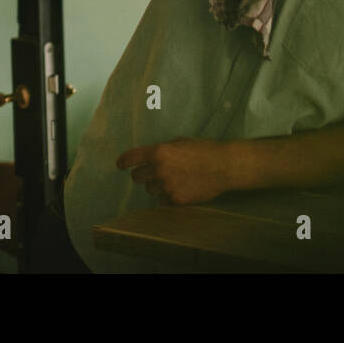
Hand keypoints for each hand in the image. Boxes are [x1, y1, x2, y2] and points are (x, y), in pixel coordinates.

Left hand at [116, 136, 233, 205]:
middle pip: (137, 177)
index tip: (120, 165)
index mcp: (159, 152)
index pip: (132, 158)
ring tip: (174, 180)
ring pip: (150, 190)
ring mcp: (167, 186)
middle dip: (143, 175)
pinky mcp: (176, 200)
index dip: (124, 162)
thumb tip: (149, 157)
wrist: (224, 166)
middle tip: (152, 173)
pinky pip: (163, 200)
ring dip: (157, 186)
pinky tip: (182, 188)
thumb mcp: (180, 142)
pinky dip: (169, 196)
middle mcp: (160, 169)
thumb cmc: (204, 150)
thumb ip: (162, 150)